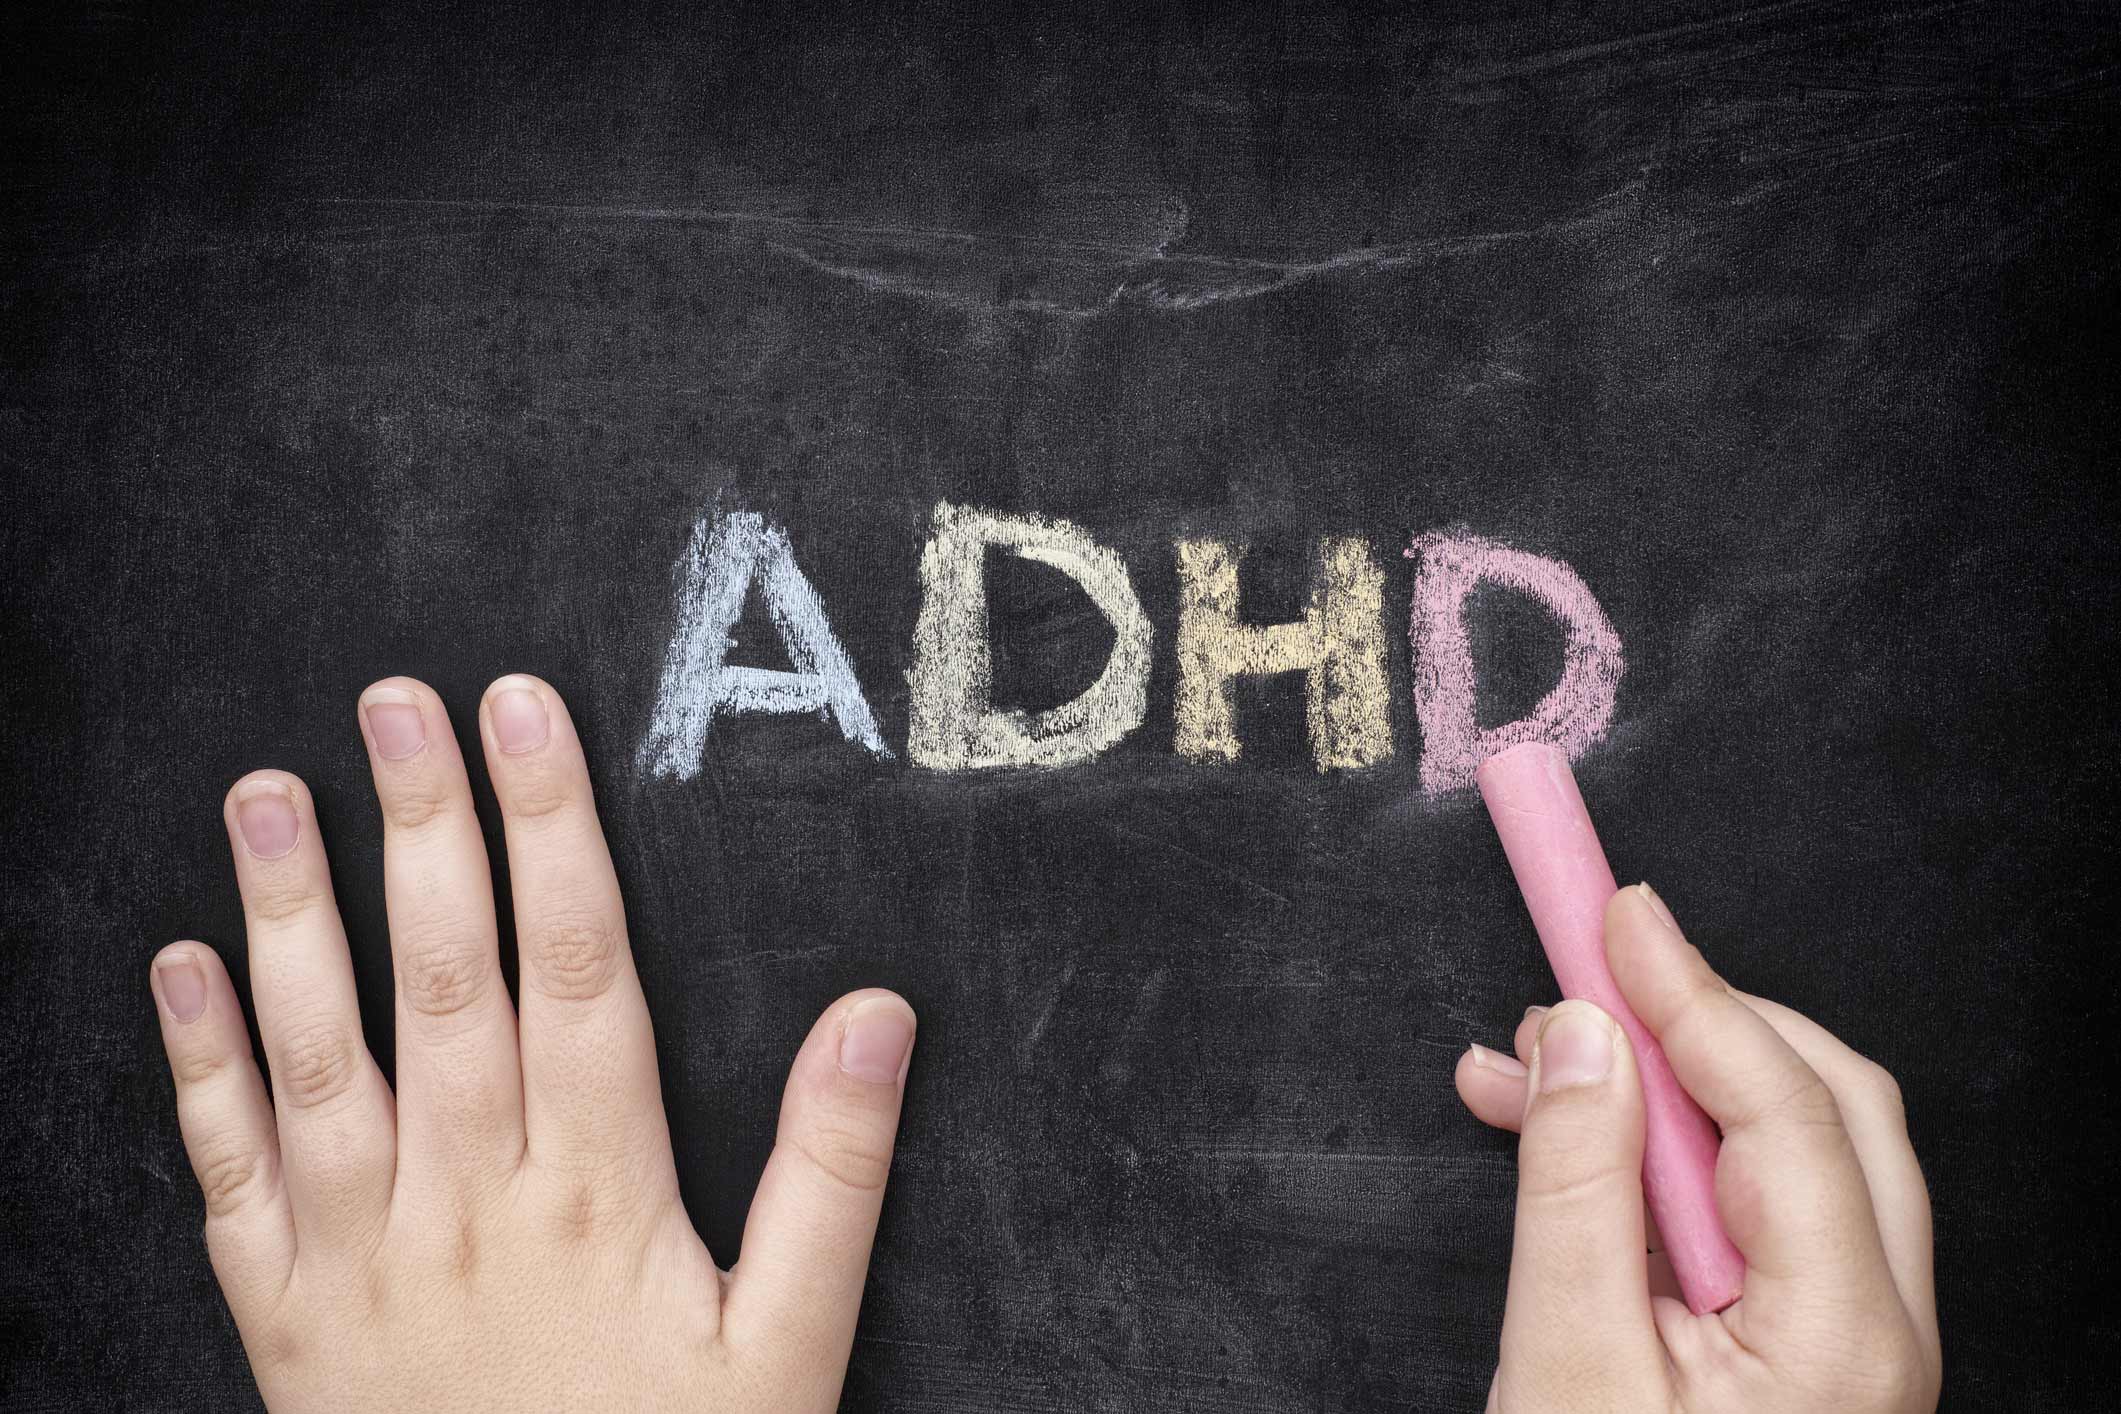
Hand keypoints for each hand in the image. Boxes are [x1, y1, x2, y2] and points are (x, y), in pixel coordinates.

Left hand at [149, 675, 916, 1410]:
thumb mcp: (789, 1350)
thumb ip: (832, 1177)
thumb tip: (875, 1016)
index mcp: (597, 1193)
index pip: (576, 968)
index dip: (552, 829)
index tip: (529, 717)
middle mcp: (468, 1200)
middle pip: (445, 980)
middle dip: (422, 827)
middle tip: (394, 702)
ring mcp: (361, 1257)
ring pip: (321, 1055)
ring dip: (291, 916)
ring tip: (269, 794)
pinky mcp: (284, 1318)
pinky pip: (228, 1177)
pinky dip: (197, 1067)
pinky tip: (178, 967)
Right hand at [1453, 883, 1939, 1411]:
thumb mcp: (1569, 1367)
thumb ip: (1574, 1189)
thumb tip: (1582, 1036)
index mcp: (1847, 1334)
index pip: (1780, 1102)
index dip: (1688, 989)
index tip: (1612, 910)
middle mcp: (1879, 1324)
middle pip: (1817, 1101)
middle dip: (1690, 1023)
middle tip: (1573, 979)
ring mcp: (1851, 1333)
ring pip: (1783, 1144)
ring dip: (1657, 1086)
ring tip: (1520, 1072)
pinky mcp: (1805, 1340)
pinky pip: (1747, 1201)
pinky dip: (1657, 1151)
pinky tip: (1555, 1137)